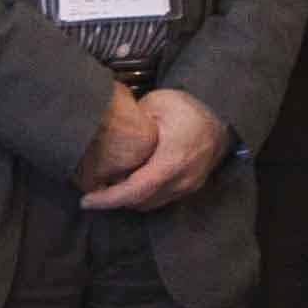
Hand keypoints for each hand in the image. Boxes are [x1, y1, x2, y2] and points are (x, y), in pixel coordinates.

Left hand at [79, 84, 233, 210]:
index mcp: (170, 162)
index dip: (108, 200)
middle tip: (93, 187)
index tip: (85, 201)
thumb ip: (132, 121)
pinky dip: (145, 194)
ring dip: (130, 198)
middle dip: (115, 199)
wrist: (222, 115)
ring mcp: (188, 186)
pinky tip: (134, 178)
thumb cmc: (188, 107)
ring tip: (112, 182)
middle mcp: (181, 180)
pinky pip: (163, 198)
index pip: (134, 191)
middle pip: (139, 202)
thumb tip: (107, 130)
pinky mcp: (191, 186)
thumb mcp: (156, 103)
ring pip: (151, 203)